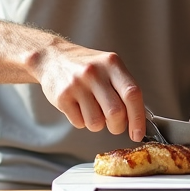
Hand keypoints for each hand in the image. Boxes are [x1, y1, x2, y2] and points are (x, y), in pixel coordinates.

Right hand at [32, 39, 147, 139]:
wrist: (52, 57)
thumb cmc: (85, 66)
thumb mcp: (108, 67)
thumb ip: (123, 89)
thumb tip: (137, 119)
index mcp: (112, 64)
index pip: (132, 94)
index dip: (138, 118)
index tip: (138, 133)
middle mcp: (95, 72)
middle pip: (116, 112)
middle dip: (117, 126)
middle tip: (114, 124)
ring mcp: (77, 84)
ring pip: (96, 123)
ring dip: (97, 124)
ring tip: (92, 109)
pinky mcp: (62, 97)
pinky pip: (79, 123)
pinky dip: (81, 121)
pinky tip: (78, 107)